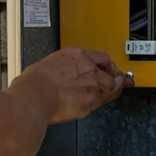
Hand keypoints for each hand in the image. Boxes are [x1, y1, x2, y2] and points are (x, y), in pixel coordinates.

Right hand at [12, 47, 133, 124]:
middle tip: (121, 82)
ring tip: (115, 92)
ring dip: (112, 90)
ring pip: (110, 87)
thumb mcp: (51, 64)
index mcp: (76, 54)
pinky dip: (105, 100)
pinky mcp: (92, 99)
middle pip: (110, 72)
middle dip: (115, 78)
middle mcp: (87, 66)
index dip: (109, 65)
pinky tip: (106, 101)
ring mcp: (92, 82)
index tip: (113, 69)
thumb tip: (63, 75)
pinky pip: (103, 100)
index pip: (101, 58)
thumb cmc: (35, 81)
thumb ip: (64, 68)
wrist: (35, 94)